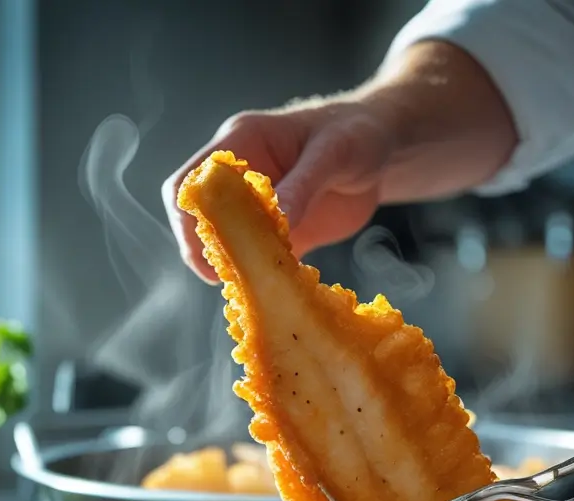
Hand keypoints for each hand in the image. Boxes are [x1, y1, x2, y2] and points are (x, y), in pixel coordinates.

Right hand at [163, 97, 395, 283]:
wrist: (383, 151)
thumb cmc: (356, 133)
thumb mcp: (333, 153)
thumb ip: (302, 185)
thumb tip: (277, 218)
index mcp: (242, 144)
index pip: (192, 181)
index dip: (190, 216)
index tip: (211, 244)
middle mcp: (241, 180)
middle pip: (198, 219)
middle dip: (205, 250)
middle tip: (233, 276)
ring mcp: (257, 211)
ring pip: (224, 246)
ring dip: (234, 269)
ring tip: (258, 288)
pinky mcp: (279, 237)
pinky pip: (258, 263)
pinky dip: (262, 280)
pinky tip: (278, 294)